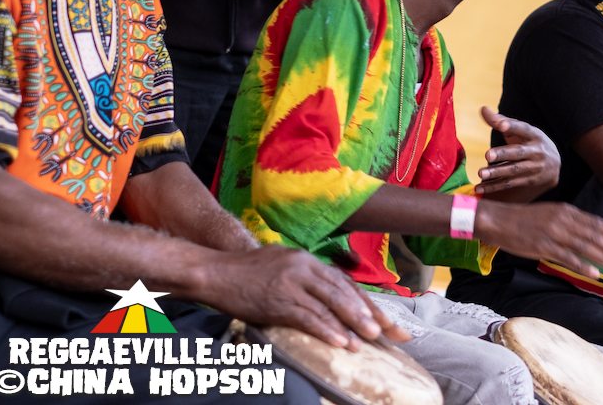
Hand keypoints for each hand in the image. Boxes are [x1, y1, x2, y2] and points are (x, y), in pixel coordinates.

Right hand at [201, 245, 408, 350]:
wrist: (215, 271)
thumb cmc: (247, 272)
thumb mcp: (283, 263)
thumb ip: (307, 275)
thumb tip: (331, 291)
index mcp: (308, 260)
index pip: (345, 283)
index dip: (367, 301)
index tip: (385, 318)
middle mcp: (304, 268)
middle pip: (343, 292)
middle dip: (367, 313)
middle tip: (387, 331)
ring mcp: (291, 283)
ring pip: (330, 304)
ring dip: (352, 323)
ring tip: (370, 338)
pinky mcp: (278, 300)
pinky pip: (308, 317)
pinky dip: (327, 330)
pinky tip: (341, 342)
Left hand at [475, 106, 559, 198]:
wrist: (554, 165)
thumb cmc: (531, 142)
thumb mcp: (521, 130)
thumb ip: (501, 120)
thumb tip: (483, 108)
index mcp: (534, 135)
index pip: (523, 129)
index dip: (512, 126)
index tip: (501, 125)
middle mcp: (536, 151)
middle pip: (518, 152)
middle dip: (503, 154)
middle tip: (488, 154)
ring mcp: (534, 168)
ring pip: (514, 170)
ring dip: (497, 173)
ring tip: (481, 174)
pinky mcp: (529, 181)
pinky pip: (510, 184)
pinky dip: (494, 187)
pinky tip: (479, 188)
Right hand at [475, 200, 602, 279]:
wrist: (498, 219)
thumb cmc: (523, 219)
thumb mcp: (549, 213)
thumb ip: (568, 221)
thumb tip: (586, 233)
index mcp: (566, 210)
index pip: (596, 223)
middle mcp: (563, 220)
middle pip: (595, 235)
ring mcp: (553, 233)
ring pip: (585, 247)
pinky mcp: (543, 246)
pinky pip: (567, 257)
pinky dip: (582, 266)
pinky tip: (595, 274)